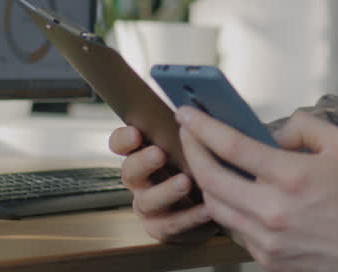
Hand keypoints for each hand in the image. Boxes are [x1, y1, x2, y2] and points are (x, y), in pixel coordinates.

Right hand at [107, 125, 216, 242]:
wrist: (216, 204)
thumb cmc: (202, 164)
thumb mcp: (194, 144)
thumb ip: (189, 129)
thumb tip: (200, 109)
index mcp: (142, 153)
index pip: (120, 143)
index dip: (124, 139)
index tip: (136, 132)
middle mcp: (139, 180)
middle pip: (130, 171)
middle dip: (143, 161)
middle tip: (159, 153)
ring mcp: (148, 206)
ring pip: (148, 200)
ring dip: (167, 190)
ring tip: (186, 182)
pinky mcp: (162, 228)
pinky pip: (172, 224)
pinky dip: (190, 216)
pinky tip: (207, 208)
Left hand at [176, 108, 337, 271]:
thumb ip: (304, 126)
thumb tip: (270, 131)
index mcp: (292, 177)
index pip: (232, 147)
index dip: (203, 127)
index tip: (186, 114)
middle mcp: (273, 210)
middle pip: (210, 178)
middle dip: (192, 151)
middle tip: (187, 134)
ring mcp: (266, 238)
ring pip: (215, 207)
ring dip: (205, 181)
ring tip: (205, 161)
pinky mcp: (266, 257)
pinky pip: (233, 228)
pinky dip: (227, 207)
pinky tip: (231, 192)